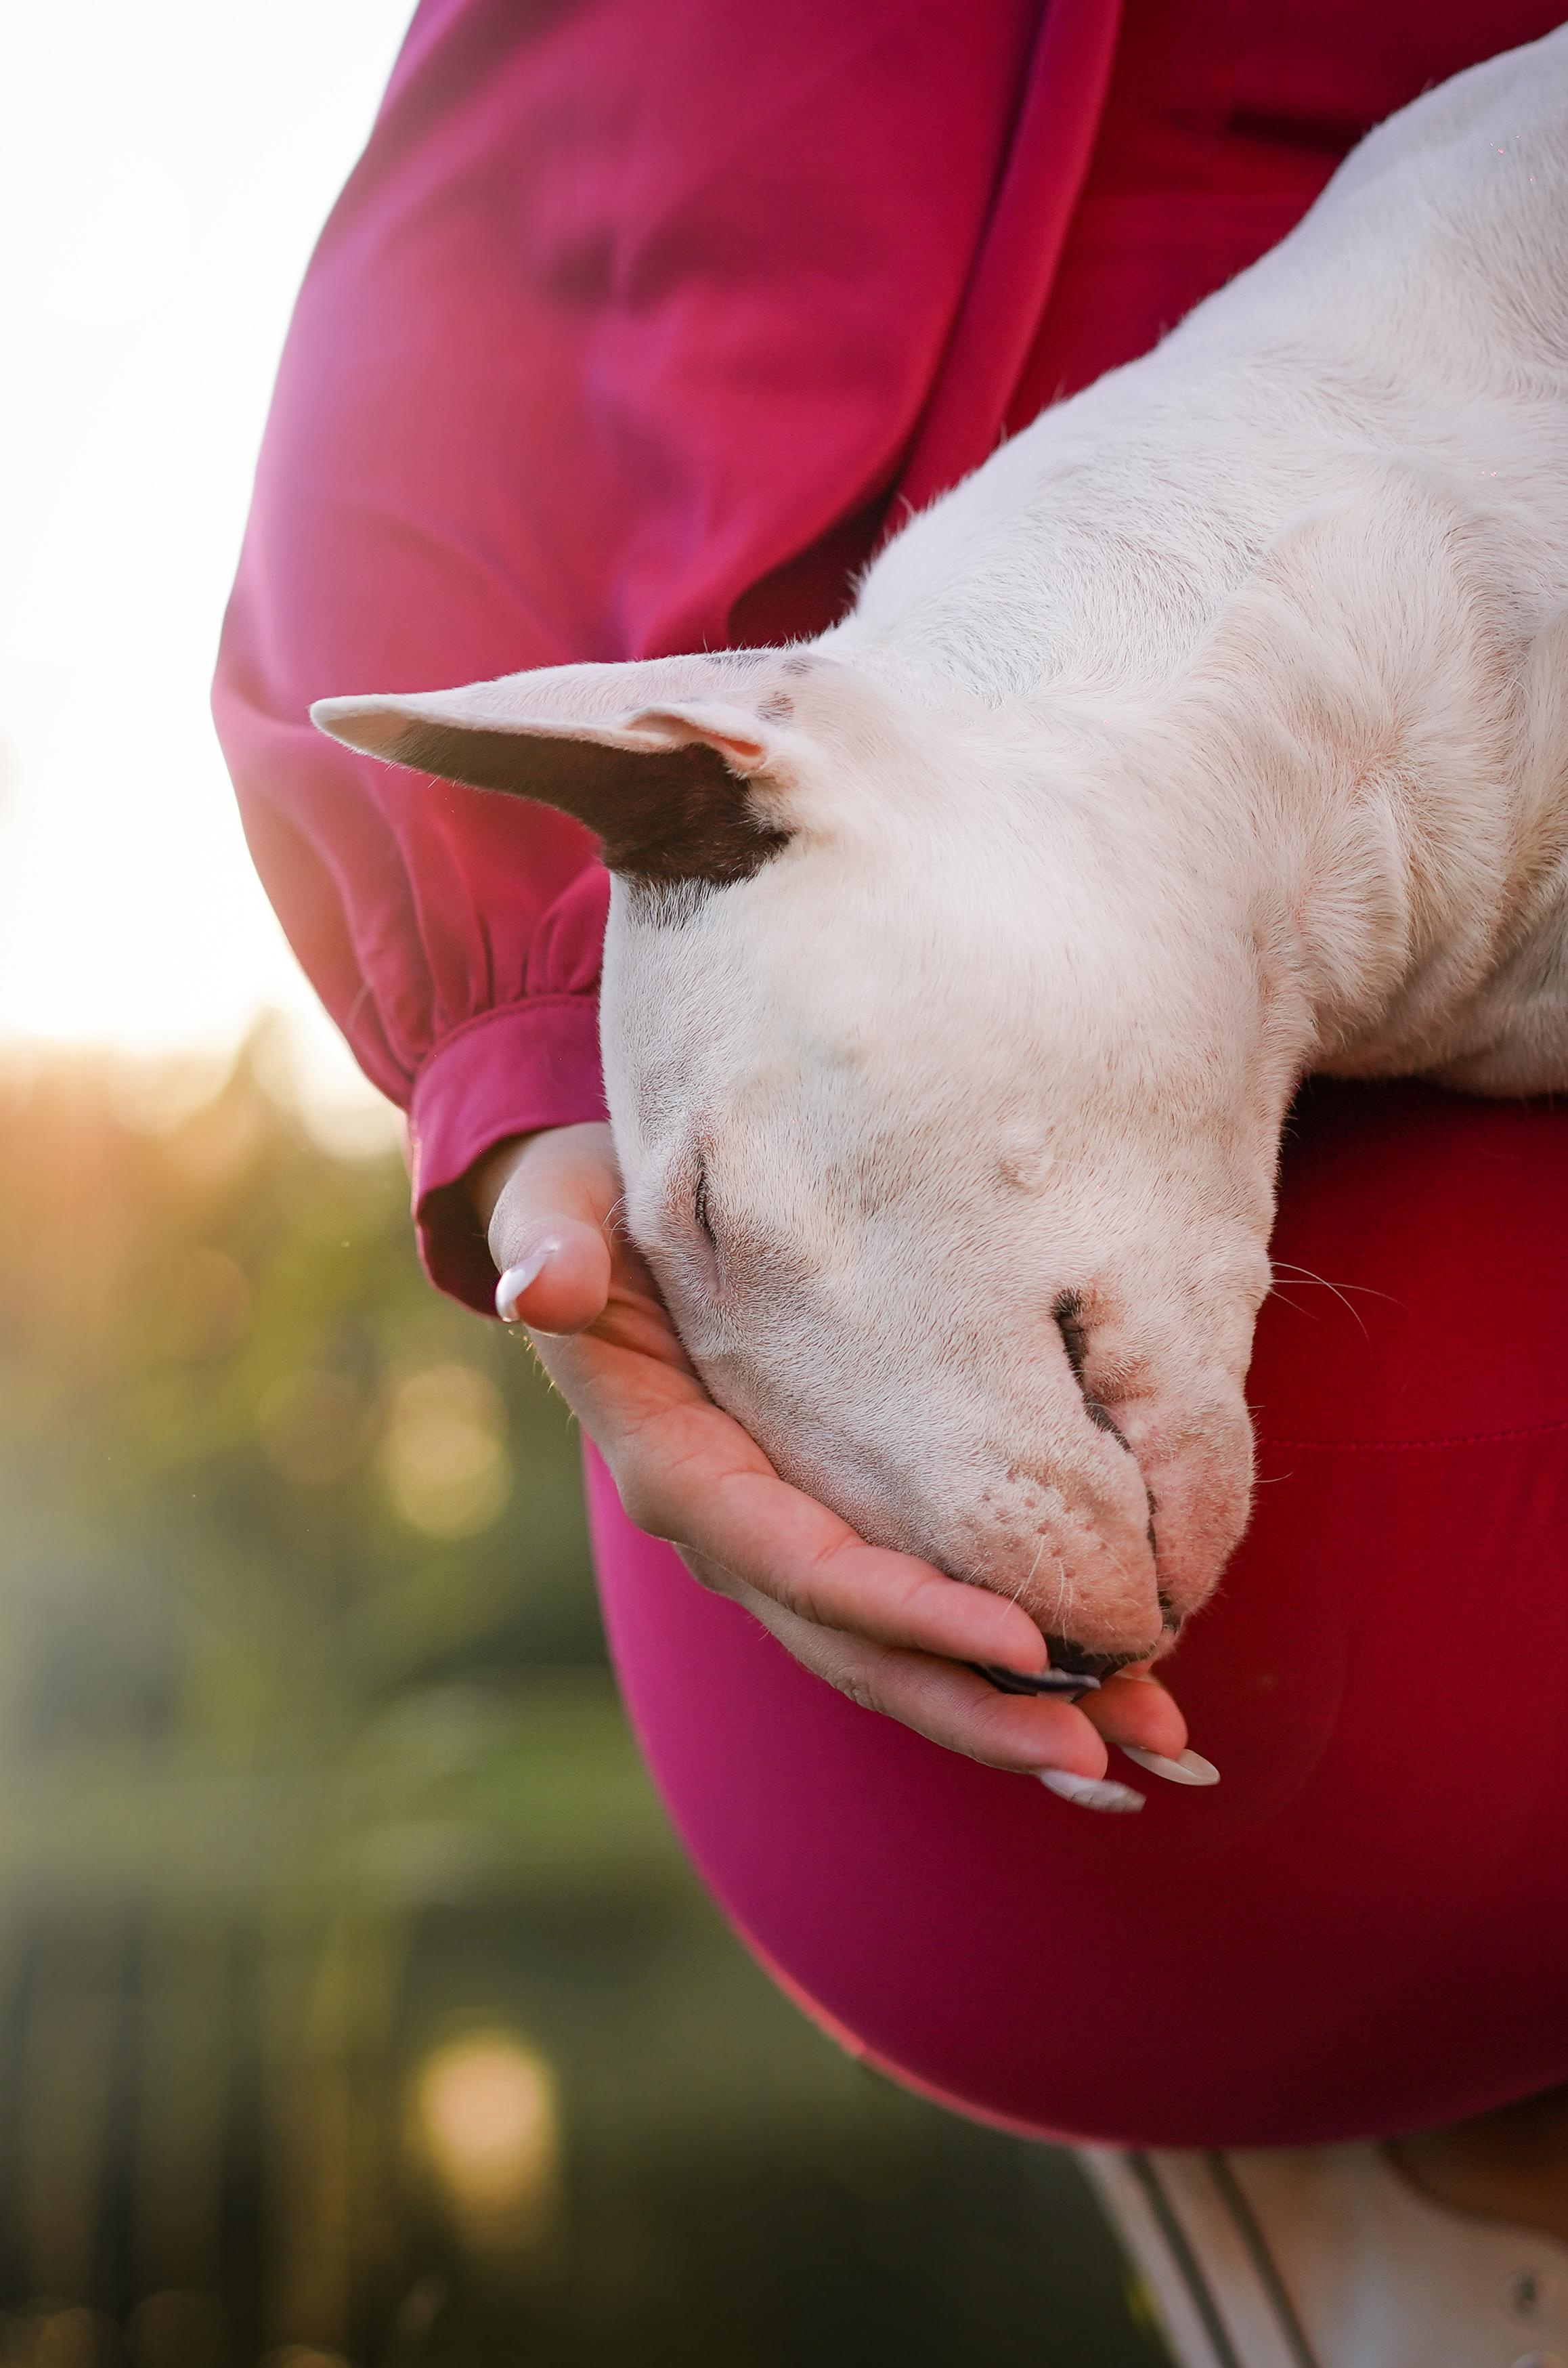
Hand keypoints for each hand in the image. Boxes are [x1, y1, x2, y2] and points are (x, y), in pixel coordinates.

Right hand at [473, 1124, 1197, 1801]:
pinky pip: (921, 1618)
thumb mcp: (556, 1207)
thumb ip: (550, 1242)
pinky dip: (1013, 1667)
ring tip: (1150, 1748)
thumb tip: (544, 1284)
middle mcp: (734, 1533)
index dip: (907, 1611)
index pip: (800, 1563)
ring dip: (1018, 1712)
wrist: (600, 1228)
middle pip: (862, 1649)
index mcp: (676, 1468)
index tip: (1024, 1643)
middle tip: (1111, 1752)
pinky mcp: (833, 1531)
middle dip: (983, 1708)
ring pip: (901, 1656)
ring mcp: (784, 1544)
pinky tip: (1120, 1696)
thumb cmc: (585, 1207)